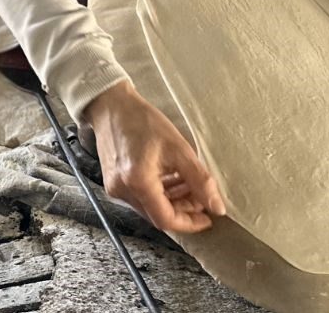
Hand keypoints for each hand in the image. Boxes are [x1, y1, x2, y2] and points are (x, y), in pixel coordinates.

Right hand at [83, 80, 225, 232]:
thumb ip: (199, 180)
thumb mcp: (178, 148)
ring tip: (188, 184)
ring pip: (149, 206)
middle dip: (183, 209)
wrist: (111, 106)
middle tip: (201, 196)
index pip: (166, 220)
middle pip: (158, 214)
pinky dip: (158, 192)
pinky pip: (140, 196)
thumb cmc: (143, 121)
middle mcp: (122, 190)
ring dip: (172, 200)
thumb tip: (217, 208)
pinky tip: (171, 178)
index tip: (208, 217)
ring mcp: (115, 188)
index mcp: (138, 182)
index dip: (190, 223)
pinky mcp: (113, 182)